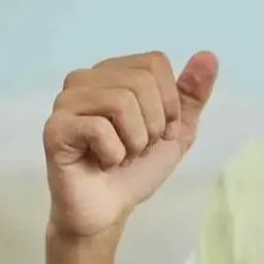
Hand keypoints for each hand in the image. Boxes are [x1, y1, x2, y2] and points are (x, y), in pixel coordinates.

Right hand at [43, 50, 218, 238]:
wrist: (110, 208)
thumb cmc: (139, 166)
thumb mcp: (178, 128)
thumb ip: (193, 92)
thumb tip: (209, 55)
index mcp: (114, 72)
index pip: (155, 63)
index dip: (168, 102)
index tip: (159, 129)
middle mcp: (85, 79)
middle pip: (140, 81)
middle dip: (153, 124)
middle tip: (138, 146)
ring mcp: (66, 102)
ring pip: (121, 101)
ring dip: (135, 140)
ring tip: (122, 154)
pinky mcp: (55, 128)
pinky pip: (99, 128)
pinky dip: (114, 154)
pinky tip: (102, 163)